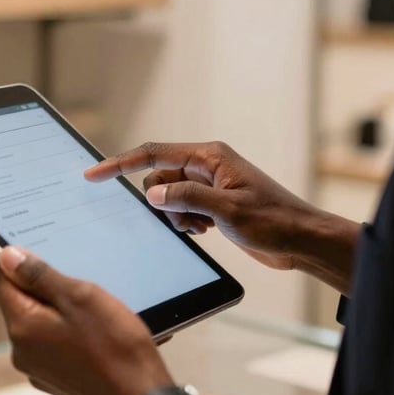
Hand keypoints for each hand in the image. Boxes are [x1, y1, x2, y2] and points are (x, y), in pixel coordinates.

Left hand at [0, 247, 173, 394]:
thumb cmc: (116, 346)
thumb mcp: (80, 296)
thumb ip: (40, 275)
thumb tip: (8, 256)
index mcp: (23, 327)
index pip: (0, 280)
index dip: (15, 260)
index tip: (36, 246)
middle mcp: (22, 352)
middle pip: (21, 301)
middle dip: (44, 284)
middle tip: (78, 275)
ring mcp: (39, 369)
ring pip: (40, 322)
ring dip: (60, 308)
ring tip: (94, 304)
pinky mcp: (57, 379)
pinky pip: (54, 343)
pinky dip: (69, 330)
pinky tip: (97, 329)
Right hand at [85, 141, 359, 292]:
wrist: (299, 240)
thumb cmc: (273, 220)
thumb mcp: (227, 210)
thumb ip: (187, 198)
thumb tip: (152, 194)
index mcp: (209, 156)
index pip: (154, 154)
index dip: (121, 163)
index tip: (94, 174)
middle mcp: (206, 166)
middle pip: (160, 180)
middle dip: (163, 204)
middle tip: (190, 221)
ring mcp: (209, 185)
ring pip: (169, 198)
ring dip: (177, 216)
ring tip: (203, 228)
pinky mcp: (212, 204)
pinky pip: (182, 210)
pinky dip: (186, 223)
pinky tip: (206, 231)